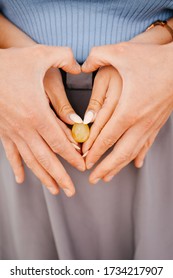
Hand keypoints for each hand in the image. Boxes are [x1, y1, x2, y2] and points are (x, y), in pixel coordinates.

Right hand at [0, 45, 84, 195]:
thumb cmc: (11, 62)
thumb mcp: (40, 55)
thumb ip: (64, 58)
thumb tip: (81, 67)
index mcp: (37, 112)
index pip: (59, 142)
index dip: (72, 157)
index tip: (82, 167)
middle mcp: (25, 127)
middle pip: (46, 158)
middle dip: (60, 176)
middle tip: (71, 191)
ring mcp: (12, 131)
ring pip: (30, 160)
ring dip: (43, 177)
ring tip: (54, 190)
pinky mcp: (3, 130)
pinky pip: (11, 154)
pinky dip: (18, 167)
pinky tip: (21, 179)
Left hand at [82, 42, 172, 182]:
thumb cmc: (152, 58)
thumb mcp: (122, 53)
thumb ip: (98, 57)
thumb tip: (82, 65)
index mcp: (128, 109)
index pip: (107, 137)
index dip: (94, 151)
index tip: (84, 161)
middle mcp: (140, 122)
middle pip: (120, 152)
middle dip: (105, 167)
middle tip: (93, 179)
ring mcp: (150, 124)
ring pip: (133, 152)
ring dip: (119, 166)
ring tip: (107, 177)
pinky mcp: (157, 122)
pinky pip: (146, 144)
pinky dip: (137, 156)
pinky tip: (135, 163)